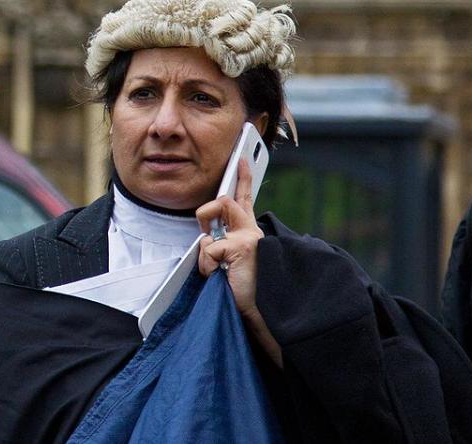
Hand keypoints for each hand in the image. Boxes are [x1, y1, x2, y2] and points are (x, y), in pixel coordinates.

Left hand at [195, 158, 262, 317]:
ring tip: (217, 268)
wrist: (266, 310)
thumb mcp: (234, 262)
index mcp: (249, 233)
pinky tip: (220, 275)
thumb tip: (205, 238)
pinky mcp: (240, 246)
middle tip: (206, 229)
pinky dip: (206, 264)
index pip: (244, 200)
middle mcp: (251, 230)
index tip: (241, 160)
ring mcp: (247, 236)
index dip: (244, 178)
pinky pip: (208, 248)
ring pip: (213, 218)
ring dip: (206, 248)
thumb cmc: (247, 290)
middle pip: (225, 201)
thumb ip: (223, 245)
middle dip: (207, 212)